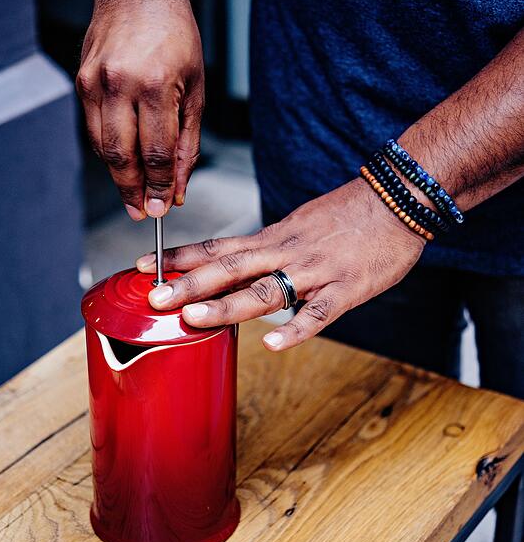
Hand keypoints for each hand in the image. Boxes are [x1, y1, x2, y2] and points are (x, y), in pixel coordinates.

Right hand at [76, 0, 203, 218]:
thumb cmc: (174, 36)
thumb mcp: (196, 90)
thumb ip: (187, 143)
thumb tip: (179, 186)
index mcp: (155, 85)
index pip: (156, 154)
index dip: (160, 187)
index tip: (163, 208)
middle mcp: (120, 85)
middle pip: (123, 158)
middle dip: (134, 191)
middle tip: (144, 213)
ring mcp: (95, 83)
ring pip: (103, 148)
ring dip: (119, 177)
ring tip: (134, 194)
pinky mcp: (81, 83)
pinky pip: (93, 131)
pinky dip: (108, 152)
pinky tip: (123, 161)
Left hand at [137, 179, 425, 350]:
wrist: (399, 198)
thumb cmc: (350, 214)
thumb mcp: (300, 223)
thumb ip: (270, 247)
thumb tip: (239, 266)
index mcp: (274, 237)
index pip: (219, 246)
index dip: (181, 258)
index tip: (142, 265)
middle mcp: (286, 251)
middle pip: (229, 268)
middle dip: (188, 284)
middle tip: (153, 298)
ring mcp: (315, 271)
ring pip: (265, 289)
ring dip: (227, 305)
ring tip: (193, 318)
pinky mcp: (346, 289)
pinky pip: (319, 313)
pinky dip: (297, 328)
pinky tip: (274, 343)